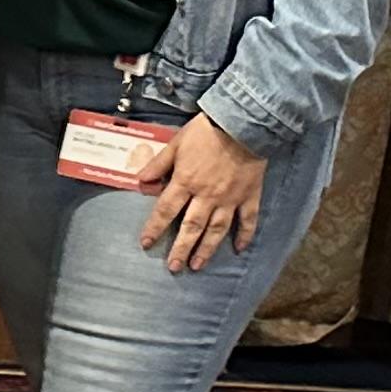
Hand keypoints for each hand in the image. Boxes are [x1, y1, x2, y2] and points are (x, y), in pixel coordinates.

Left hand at [140, 112, 269, 272]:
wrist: (243, 124)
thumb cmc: (206, 131)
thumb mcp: (176, 144)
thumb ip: (158, 164)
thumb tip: (140, 181)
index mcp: (185, 182)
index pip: (165, 211)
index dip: (154, 229)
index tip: (146, 244)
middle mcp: (206, 196)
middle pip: (191, 227)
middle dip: (181, 249)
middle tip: (174, 267)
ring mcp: (230, 199)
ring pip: (217, 230)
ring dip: (207, 249)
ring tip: (198, 265)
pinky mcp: (250, 196)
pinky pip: (248, 220)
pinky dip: (244, 235)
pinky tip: (238, 249)